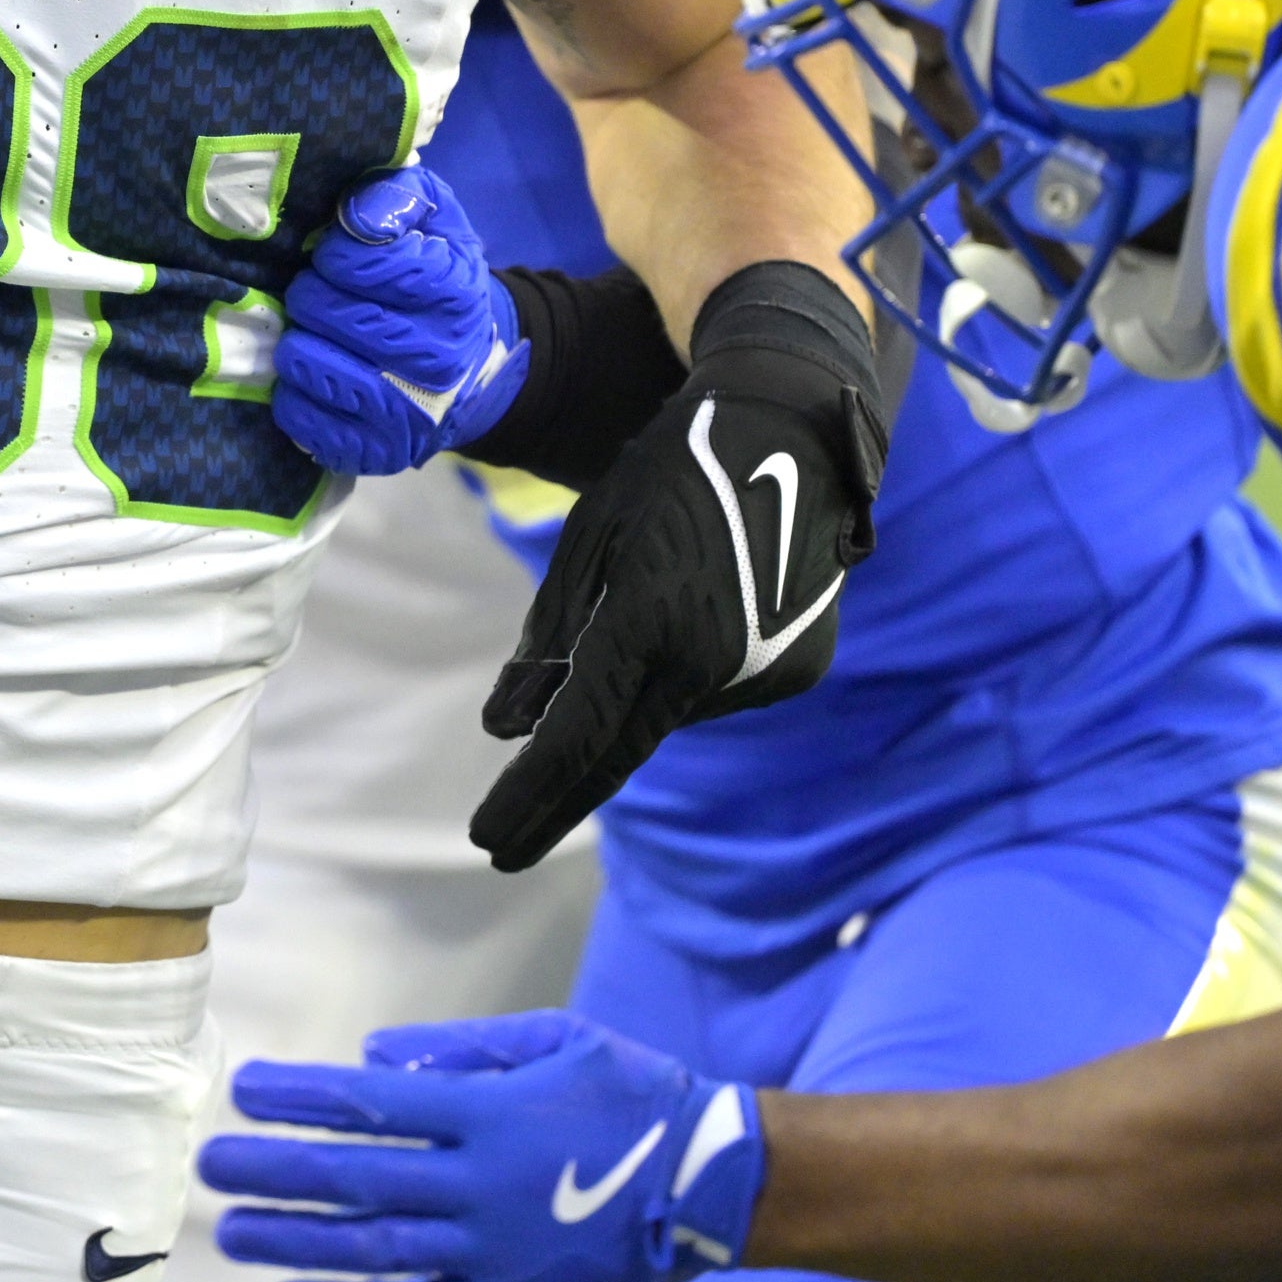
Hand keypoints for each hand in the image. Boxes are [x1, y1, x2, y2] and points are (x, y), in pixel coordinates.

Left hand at [200, 1010, 761, 1281]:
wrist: (708, 1185)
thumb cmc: (628, 1093)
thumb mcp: (553, 1039)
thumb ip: (459, 1047)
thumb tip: (373, 1062)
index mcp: (491, 1114)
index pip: (373, 1105)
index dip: (302, 1096)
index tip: (246, 1088)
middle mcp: (481, 1187)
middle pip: (357, 1180)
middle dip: (276, 1171)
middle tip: (213, 1164)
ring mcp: (490, 1251)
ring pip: (371, 1251)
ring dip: (295, 1243)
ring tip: (233, 1232)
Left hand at [268, 167, 526, 476]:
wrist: (474, 371)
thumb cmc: (440, 281)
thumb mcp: (437, 223)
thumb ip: (398, 197)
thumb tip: (354, 214)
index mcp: (454, 294)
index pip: (363, 261)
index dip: (334, 253)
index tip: (334, 257)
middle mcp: (436, 358)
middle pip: (327, 312)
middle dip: (310, 294)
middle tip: (317, 294)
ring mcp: (405, 413)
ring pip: (306, 364)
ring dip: (297, 341)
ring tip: (313, 333)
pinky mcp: (374, 452)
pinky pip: (299, 417)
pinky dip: (292, 392)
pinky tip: (313, 376)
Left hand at [472, 263, 883, 871]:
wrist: (791, 432)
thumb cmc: (667, 474)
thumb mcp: (590, 541)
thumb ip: (548, 639)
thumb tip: (505, 728)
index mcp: (652, 622)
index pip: (577, 736)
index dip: (528, 795)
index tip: (484, 842)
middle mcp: (712, 662)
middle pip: (617, 753)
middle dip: (553, 802)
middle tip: (498, 848)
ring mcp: (764, 672)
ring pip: (666, 712)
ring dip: (635, 694)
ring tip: (656, 602)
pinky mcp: (797, 671)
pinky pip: (714, 693)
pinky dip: (686, 672)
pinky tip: (703, 607)